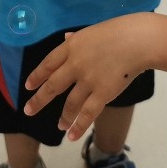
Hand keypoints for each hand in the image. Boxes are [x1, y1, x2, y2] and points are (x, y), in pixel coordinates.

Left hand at [23, 14, 150, 140]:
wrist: (138, 40)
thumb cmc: (118, 31)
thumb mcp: (92, 31)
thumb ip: (76, 38)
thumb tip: (65, 38)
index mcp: (71, 46)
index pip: (48, 64)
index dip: (37, 76)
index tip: (28, 86)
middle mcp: (75, 64)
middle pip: (52, 86)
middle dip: (39, 100)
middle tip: (28, 111)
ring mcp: (88, 80)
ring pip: (70, 104)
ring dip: (63, 117)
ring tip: (60, 126)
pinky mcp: (102, 93)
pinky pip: (87, 114)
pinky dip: (78, 126)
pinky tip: (71, 135)